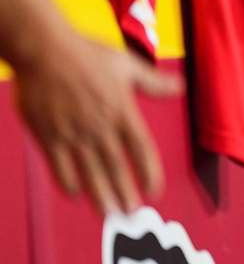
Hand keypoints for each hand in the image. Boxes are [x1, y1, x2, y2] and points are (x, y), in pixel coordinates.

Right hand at [13, 35, 182, 213]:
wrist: (43, 50)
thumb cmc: (85, 54)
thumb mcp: (127, 65)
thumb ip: (153, 82)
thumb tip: (180, 87)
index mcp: (122, 110)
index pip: (142, 149)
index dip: (150, 172)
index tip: (155, 189)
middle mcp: (100, 126)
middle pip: (116, 167)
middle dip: (125, 192)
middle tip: (132, 212)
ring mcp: (73, 132)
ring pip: (90, 172)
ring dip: (101, 195)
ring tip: (110, 213)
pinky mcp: (49, 135)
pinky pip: (60, 166)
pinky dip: (69, 182)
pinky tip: (76, 193)